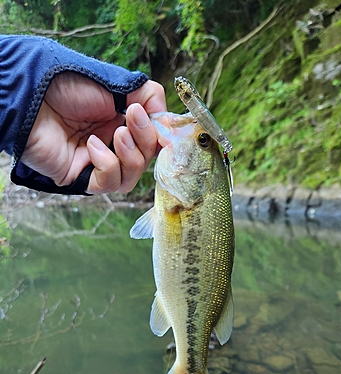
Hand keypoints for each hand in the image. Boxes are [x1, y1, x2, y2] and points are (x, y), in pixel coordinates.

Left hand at [20, 73, 166, 193]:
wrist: (33, 96)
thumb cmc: (68, 84)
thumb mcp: (118, 83)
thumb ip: (148, 96)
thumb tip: (167, 119)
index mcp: (123, 123)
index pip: (153, 141)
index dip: (161, 137)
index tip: (162, 125)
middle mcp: (113, 145)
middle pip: (146, 160)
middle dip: (146, 141)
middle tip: (131, 118)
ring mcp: (98, 163)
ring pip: (131, 177)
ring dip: (131, 156)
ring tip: (115, 134)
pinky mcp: (82, 178)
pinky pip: (108, 183)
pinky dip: (107, 165)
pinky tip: (92, 146)